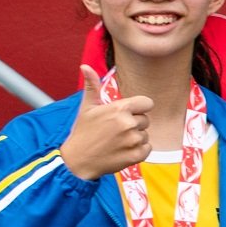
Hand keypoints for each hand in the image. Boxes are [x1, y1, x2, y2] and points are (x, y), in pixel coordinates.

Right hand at [58, 65, 151, 179]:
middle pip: (145, 120)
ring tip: (116, 141)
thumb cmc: (83, 132)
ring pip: (145, 134)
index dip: (139, 108)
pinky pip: (147, 148)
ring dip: (134, 138)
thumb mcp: (87, 107)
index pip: (147, 103)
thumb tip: (85, 66)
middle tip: (115, 130)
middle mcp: (128, 123)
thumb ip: (92, 86)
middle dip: (134, 124)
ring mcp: (133, 140)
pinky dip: (138, 150)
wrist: (78, 160)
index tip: (128, 113)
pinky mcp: (137, 155)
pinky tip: (122, 150)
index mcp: (119, 109)